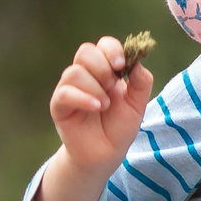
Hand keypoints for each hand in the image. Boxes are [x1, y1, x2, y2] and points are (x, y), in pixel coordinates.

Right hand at [29, 36, 154, 200]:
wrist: (105, 155)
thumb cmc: (119, 128)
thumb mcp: (137, 105)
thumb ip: (141, 83)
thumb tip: (138, 63)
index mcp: (104, 70)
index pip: (103, 45)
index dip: (112, 50)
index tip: (121, 64)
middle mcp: (85, 75)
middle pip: (85, 52)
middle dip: (102, 66)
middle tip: (112, 87)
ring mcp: (70, 89)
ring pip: (74, 72)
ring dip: (94, 86)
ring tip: (105, 105)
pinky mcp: (59, 106)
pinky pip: (64, 93)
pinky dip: (82, 97)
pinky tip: (96, 107)